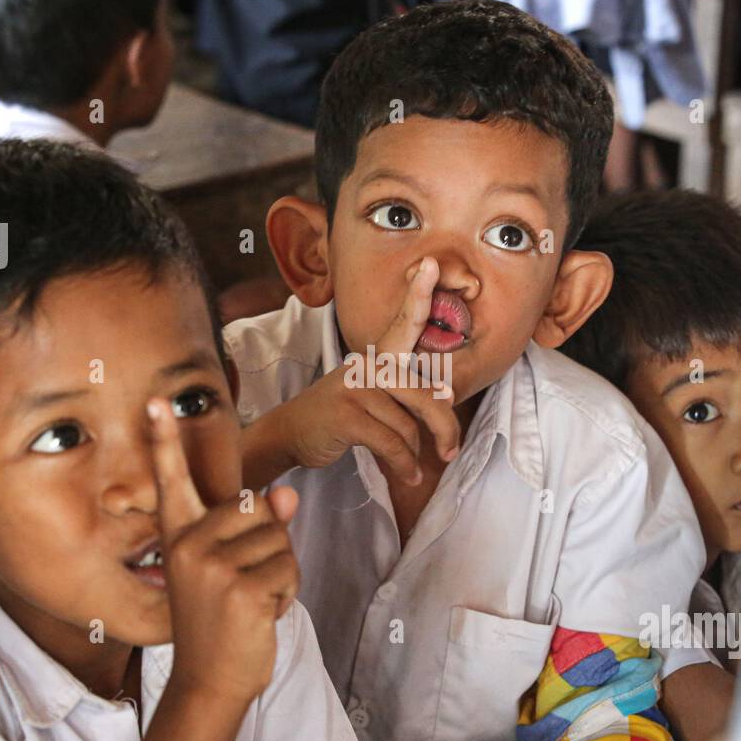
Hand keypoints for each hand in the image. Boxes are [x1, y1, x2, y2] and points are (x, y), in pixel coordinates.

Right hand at [147, 399, 299, 706]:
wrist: (210, 683)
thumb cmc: (221, 624)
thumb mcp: (231, 568)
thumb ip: (256, 527)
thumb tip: (288, 492)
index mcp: (179, 537)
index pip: (173, 482)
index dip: (165, 440)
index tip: (158, 402)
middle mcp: (188, 545)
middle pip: (258, 508)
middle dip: (269, 545)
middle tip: (244, 587)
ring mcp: (212, 566)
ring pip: (280, 539)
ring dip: (280, 573)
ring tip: (251, 603)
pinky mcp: (240, 587)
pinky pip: (289, 568)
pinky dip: (287, 594)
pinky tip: (260, 616)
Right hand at [264, 257, 461, 485]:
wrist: (290, 433)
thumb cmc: (339, 415)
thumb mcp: (369, 394)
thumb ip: (402, 392)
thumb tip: (446, 402)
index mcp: (377, 357)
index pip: (403, 323)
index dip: (418, 296)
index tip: (432, 266)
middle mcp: (368, 366)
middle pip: (424, 395)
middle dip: (444, 427)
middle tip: (449, 451)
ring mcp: (356, 388)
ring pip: (408, 426)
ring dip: (413, 454)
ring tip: (412, 467)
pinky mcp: (347, 415)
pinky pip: (391, 443)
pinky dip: (403, 464)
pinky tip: (407, 474)